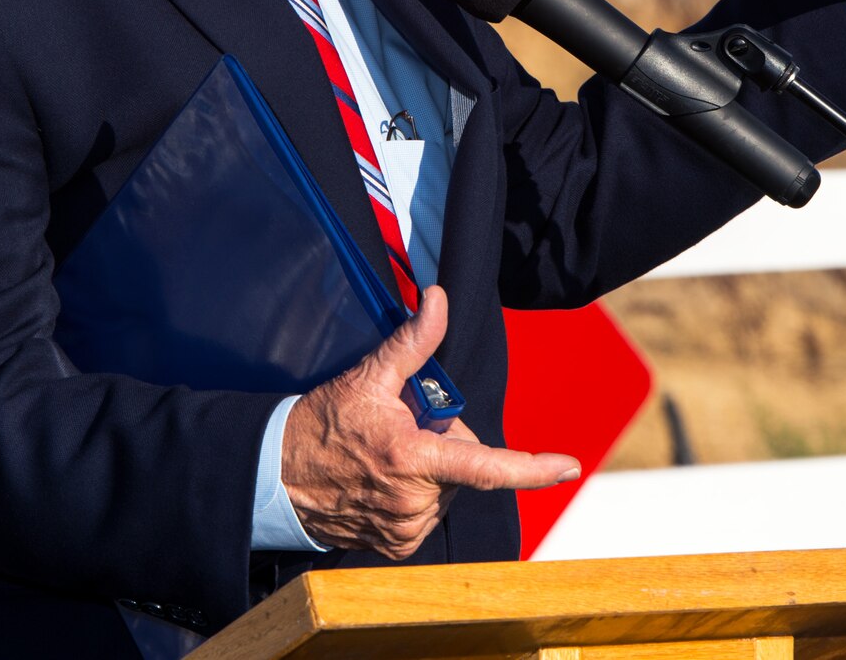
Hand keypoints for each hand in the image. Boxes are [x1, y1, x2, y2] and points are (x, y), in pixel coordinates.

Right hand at [280, 285, 579, 559]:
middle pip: (462, 465)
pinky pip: (428, 513)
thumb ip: (413, 342)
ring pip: (447, 490)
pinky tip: (382, 481)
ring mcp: (406, 529)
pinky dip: (416, 494)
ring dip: (429, 471)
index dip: (533, 468)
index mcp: (412, 460)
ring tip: (385, 456)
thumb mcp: (367, 377)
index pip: (487, 465)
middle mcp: (414, 503)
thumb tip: (438, 301)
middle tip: (403, 427)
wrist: (276, 477)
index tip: (569, 466)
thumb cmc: (321, 425)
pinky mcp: (397, 545)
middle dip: (444, 443)